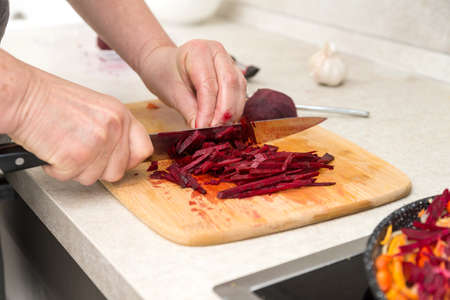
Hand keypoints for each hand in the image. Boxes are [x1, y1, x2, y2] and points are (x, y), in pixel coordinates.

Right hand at [8, 68, 152, 184]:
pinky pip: (69, 177)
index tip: (116, 161)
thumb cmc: (51, 101)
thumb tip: (122, 154)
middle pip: (117, 171)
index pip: (143, 149)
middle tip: (78, 151)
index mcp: (120, 114)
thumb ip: (114, 130)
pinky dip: (56, 169)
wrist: (22, 96)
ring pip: (93, 178)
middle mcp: (113, 128)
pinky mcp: (76, 157)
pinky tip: (51, 148)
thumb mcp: (96, 109)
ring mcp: (97, 143)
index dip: (129, 160)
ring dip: (74, 168)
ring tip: (62, 146)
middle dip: (95, 168)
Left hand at [137, 39, 246, 127]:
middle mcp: (217, 53)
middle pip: (230, 83)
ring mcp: (228, 62)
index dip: (208, 109)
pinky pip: (240, 93)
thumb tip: (202, 129)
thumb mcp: (172, 93)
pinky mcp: (234, 75)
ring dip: (232, 112)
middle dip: (224, 111)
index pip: (208, 84)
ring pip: (239, 88)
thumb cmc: (166, 73)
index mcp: (198, 51)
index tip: (203, 127)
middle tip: (215, 130)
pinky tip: (225, 122)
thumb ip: (189, 111)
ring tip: (220, 129)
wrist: (165, 66)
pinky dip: (234, 109)